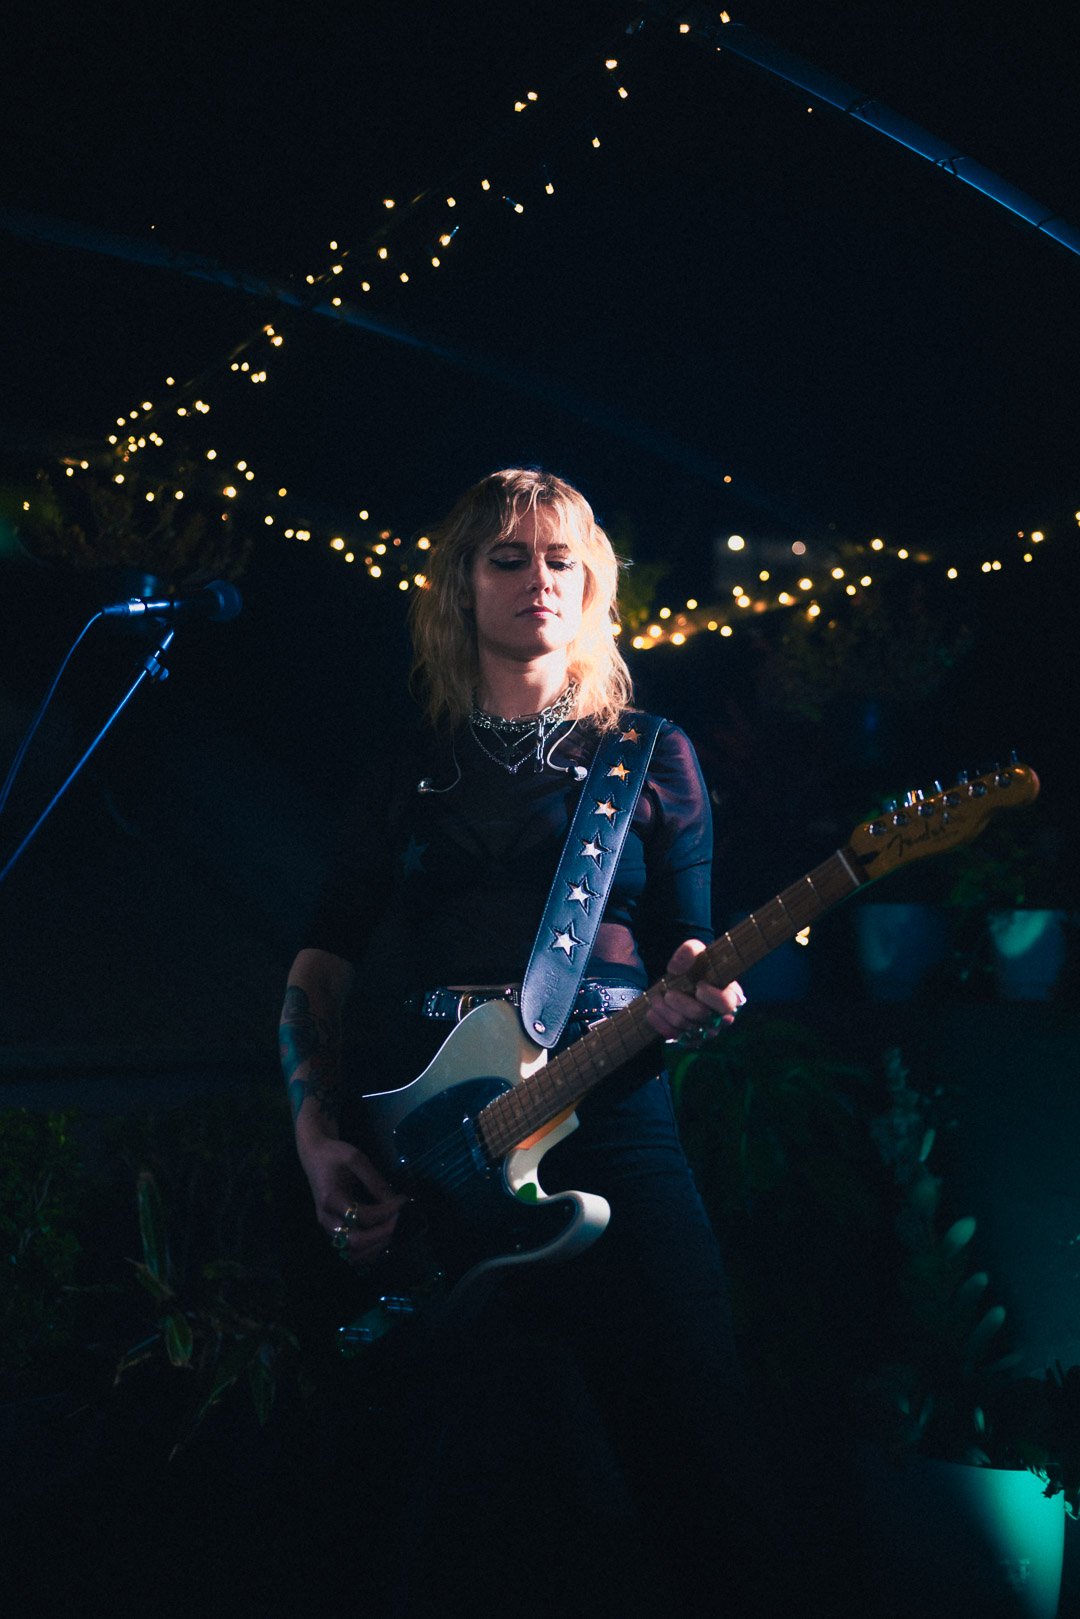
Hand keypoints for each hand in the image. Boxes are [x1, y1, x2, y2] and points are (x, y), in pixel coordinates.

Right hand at [297, 1133, 408, 1265]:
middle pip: (356, 1241)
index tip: (402, 1200)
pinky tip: (382, 1237)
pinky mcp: (333, 1231)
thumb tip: (395, 1201)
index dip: (386, 1211)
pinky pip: (350, 1252)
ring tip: (392, 1228)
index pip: (362, 1216)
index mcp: (331, 1199)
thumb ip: (375, 1181)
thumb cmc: (334, 1155)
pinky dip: (368, 1251)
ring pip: (352, 1252)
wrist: (314, 1156)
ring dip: (376, 1246)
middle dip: (382, 1234)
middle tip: (399, 1220)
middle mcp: (327, 1219)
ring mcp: (328, 1228)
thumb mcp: (356, 1159)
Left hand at [645, 938, 745, 1042]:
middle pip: (701, 1016)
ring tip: (658, 996)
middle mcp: (721, 1018)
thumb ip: (689, 952)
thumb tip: (676, 968)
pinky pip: (672, 1035)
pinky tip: (653, 1009)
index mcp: (731, 996)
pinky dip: (659, 1021)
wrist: (683, 982)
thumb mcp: (695, 952)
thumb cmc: (696, 967)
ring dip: (665, 1009)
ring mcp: (705, 1031)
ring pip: (683, 1026)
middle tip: (669, 992)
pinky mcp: (689, 1039)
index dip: (711, 996)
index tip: (698, 985)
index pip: (727, 1004)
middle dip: (680, 1002)